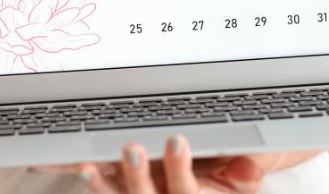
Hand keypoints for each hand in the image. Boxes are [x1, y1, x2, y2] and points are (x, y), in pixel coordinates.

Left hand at [32, 135, 263, 192]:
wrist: (209, 192)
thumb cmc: (224, 183)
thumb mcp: (242, 183)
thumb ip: (244, 174)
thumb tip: (249, 169)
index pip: (187, 191)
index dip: (179, 168)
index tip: (176, 141)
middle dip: (137, 175)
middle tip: (131, 147)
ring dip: (101, 184)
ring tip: (88, 165)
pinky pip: (105, 193)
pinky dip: (91, 181)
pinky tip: (78, 166)